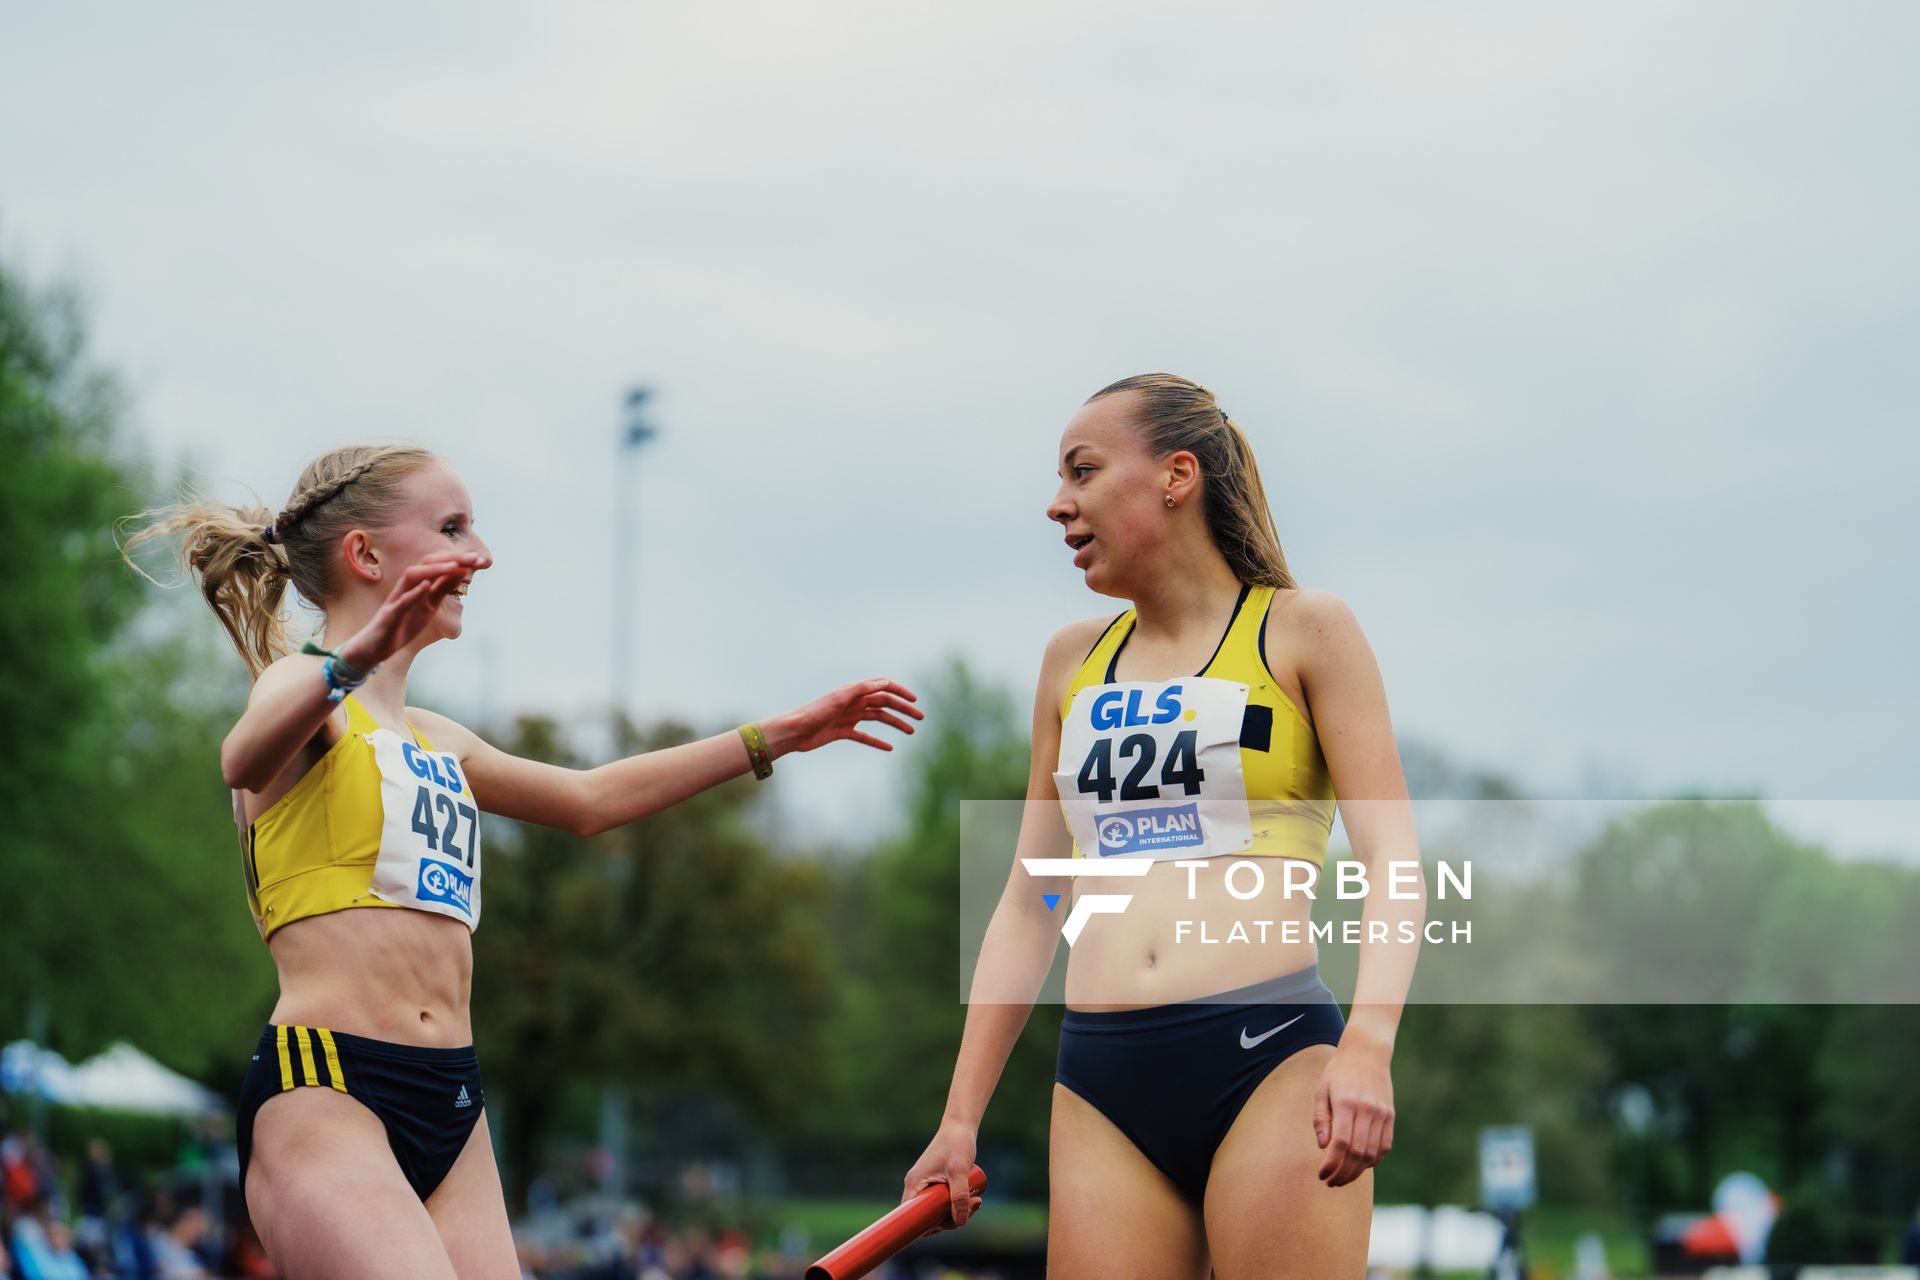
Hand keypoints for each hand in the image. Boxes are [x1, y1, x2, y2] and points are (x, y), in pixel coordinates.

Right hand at [341, 551, 489, 668]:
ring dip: (434, 570)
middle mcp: (406, 586)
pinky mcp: (389, 615)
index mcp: (417, 584)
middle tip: (474, 558)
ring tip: (455, 567)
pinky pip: (401, 601)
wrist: (376, 647)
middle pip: (426, 563)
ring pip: (412, 576)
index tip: (481, 559)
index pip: (438, 564)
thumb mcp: (429, 606)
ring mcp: (396, 598)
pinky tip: (427, 586)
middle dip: (451, 559)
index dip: (459, 560)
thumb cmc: (403, 623)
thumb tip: (461, 572)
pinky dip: (414, 593)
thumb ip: (442, 589)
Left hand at [765, 677, 922, 755]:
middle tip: (920, 718)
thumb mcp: (839, 698)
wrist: (794, 731)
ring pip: (878, 719)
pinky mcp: (843, 732)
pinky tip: (890, 748)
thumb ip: (861, 689)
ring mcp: (849, 717)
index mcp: (854, 691)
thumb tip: (884, 683)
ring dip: (895, 724)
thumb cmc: (814, 712)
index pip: (883, 687)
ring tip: (911, 731)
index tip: (914, 701)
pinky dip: (877, 741)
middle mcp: (853, 702)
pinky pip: (865, 736)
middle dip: (903, 709)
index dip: (900, 692)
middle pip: (884, 703)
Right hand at [901, 1120, 982, 1230]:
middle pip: (927, 1216)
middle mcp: (917, 1186)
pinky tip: (973, 1200)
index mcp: (915, 1183)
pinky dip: (956, 1205)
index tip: (950, 1224)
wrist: (960, 1126)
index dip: (927, 1227)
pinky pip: (942, 1202)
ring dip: (957, 1211)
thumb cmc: (957, 1144)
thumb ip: (959, 1196)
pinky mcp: (935, 1183)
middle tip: (972, 1209)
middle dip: (950, 1218)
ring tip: (977, 1201)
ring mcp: (926, 1185)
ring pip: (937, 1210)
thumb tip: (960, 1222)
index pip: (911, 1216)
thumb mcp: (959, 1171)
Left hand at [1313, 1038, 1394, 1186]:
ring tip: (1343, 1178)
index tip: (1321, 1174)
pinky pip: (1384, 1146)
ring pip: (1372, 1153)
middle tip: (1331, 1182)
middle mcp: (1366, 1110)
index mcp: (1346, 1103)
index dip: (1331, 1164)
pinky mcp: (1390, 1116)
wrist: (1367, 1052)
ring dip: (1357, 1171)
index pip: (1340, 1143)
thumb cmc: (1338, 1071)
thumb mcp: (1322, 1090)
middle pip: (1356, 1153)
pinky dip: (1373, 1160)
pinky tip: (1361, 1165)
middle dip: (1343, 1173)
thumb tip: (1323, 1147)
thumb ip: (1321, 1119)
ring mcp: (1381, 1114)